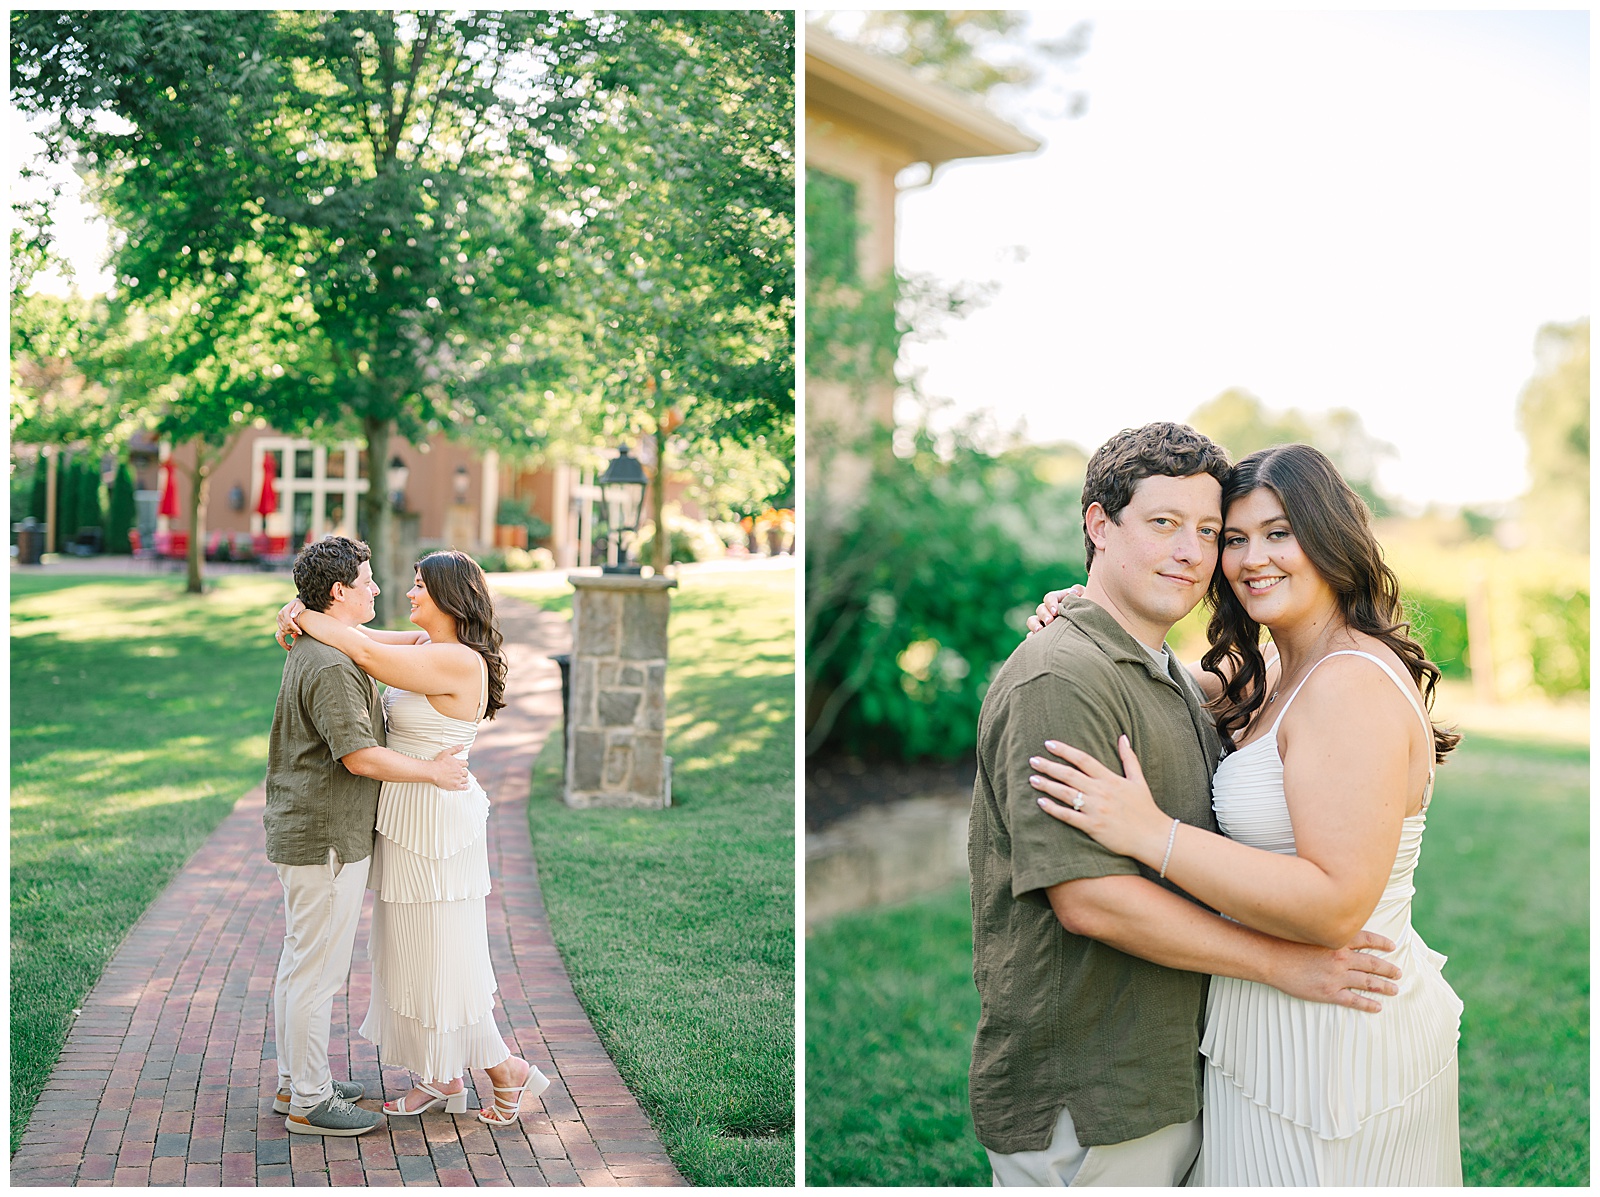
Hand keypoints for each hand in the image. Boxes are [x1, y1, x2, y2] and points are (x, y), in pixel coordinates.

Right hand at [276, 597, 306, 650]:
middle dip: (293, 631)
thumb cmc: (300, 604)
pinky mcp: (280, 626)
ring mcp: (278, 622)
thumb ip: (296, 609)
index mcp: (283, 612)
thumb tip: (292, 616)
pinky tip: (289, 648)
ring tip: (297, 635)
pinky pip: (279, 636)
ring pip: (283, 632)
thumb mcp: (300, 604)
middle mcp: (279, 617)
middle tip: (301, 632)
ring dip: (290, 634)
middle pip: (286, 628)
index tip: (300, 632)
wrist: (296, 604)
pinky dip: (283, 642)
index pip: (288, 622)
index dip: (294, 628)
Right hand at [430, 745, 469, 790]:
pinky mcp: (455, 786)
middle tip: (462, 774)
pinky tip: (466, 787)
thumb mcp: (446, 753)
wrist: (433, 772)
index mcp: (458, 763)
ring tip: (464, 780)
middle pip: (466, 772)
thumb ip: (455, 749)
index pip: (465, 764)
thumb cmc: (438, 762)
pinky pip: (463, 787)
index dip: (464, 765)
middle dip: (464, 773)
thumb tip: (463, 745)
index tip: (463, 766)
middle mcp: (460, 771)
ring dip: (465, 779)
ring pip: (465, 780)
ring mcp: (458, 779)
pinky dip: (466, 787)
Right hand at [1027, 585, 1085, 634]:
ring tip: (1040, 631)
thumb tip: (1074, 592)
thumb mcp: (1086, 599)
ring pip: (1032, 621)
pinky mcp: (1042, 635)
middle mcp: (1049, 610)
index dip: (1051, 603)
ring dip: (1034, 625)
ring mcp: (1044, 623)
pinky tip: (1034, 640)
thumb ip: (1079, 592)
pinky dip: (1031, 637)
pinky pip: (1032, 635)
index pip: (1050, 598)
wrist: (1090, 628)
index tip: (1056, 611)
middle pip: (1040, 609)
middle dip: (1044, 615)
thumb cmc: (1087, 611)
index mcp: (1058, 600)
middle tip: (1050, 622)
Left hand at [1030, 734, 1168, 862]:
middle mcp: (1101, 792)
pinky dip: (1053, 809)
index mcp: (1110, 779)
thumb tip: (1122, 736)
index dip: (1064, 750)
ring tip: (1032, 779)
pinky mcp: (1093, 827)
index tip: (1048, 744)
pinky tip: (1041, 803)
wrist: (1153, 837)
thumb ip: (1129, 758)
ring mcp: (1096, 809)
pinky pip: (1068, 816)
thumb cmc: (1146, 808)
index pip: (1083, 759)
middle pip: (1069, 775)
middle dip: (1049, 766)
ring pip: (1066, 794)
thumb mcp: (1138, 780)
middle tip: (1033, 760)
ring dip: (1047, 785)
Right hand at [1270, 931, 1401, 1013]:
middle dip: (1389, 968)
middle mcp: (1341, 957)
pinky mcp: (1329, 992)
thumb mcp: (1308, 931)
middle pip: (1373, 963)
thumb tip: (1335, 930)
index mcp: (1337, 940)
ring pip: (1369, 982)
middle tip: (1399, 973)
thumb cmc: (1285, 942)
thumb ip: (1325, 932)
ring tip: (1395, 990)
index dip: (1382, 943)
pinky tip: (1377, 1007)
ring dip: (1385, 987)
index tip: (1392, 946)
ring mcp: (1336, 976)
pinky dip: (1368, 1004)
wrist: (1270, 958)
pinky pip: (1354, 1000)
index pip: (1367, 939)